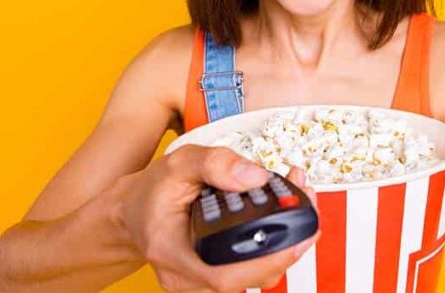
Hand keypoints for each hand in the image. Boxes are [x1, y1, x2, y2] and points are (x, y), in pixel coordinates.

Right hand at [115, 144, 318, 291]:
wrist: (135, 212)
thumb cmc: (153, 192)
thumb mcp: (178, 163)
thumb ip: (215, 163)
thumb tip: (255, 176)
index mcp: (173, 254)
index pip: (224, 275)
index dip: (268, 259)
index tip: (299, 236)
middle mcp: (188, 279)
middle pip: (251, 277)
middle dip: (289, 242)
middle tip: (308, 204)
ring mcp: (202, 284)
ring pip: (256, 274)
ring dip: (285, 240)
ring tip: (297, 198)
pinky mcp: (217, 278)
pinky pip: (252, 268)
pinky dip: (273, 241)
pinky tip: (282, 213)